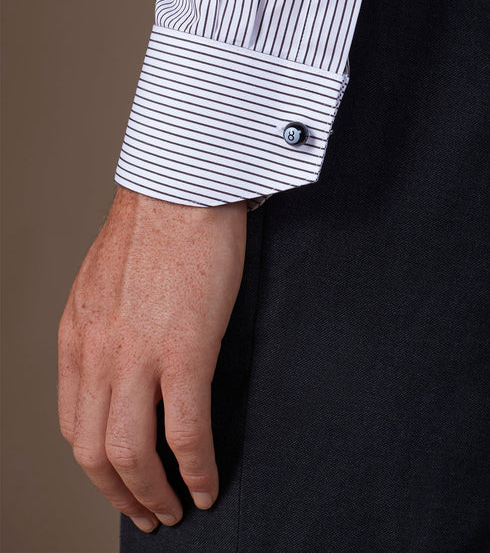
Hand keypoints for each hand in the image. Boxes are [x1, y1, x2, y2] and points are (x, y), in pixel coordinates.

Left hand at [58, 185, 247, 532]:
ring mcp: (138, 355)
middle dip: (118, 493)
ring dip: (151, 494)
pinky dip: (195, 470)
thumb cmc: (154, 225)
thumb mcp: (107, 279)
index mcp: (77, 335)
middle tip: (145, 511)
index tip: (116, 477)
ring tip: (173, 510)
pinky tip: (208, 485)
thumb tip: (127, 355)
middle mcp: (97, 353)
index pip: (71, 421)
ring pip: (131, 455)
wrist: (180, 187)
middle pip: (94, 451)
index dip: (93, 461)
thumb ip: (105, 323)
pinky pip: (185, 433)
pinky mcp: (184, 351)